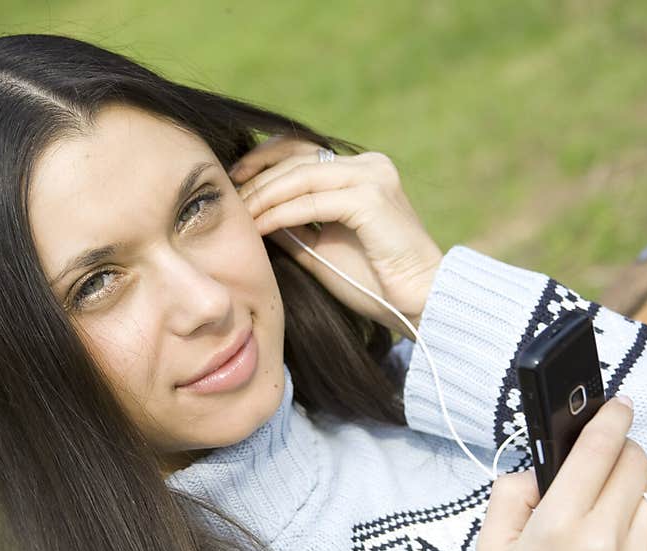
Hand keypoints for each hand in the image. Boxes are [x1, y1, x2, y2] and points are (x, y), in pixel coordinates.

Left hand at [229, 135, 442, 339]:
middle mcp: (368, 165)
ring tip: (238, 214)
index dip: (263, 160)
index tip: (233, 180)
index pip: (302, 151)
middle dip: (257, 178)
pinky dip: (282, 213)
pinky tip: (259, 227)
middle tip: (228, 198)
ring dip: (264, 195)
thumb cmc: (374, 282)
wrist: (419, 303)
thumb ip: (293, 225)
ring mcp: (373, 177)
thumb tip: (252, 212)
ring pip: (302, 176)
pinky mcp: (372, 197)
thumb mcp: (322, 247)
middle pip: (297, 158)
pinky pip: (313, 201)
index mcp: (360, 171)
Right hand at [476, 396, 646, 550]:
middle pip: (635, 461)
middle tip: (597, 457)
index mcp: (561, 528)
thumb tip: (540, 469)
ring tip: (611, 493)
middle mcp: (607, 543)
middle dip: (618, 447)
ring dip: (638, 478)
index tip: (615, 402)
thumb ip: (509, 494)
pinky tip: (621, 525)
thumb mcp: (492, 546)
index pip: (598, 451)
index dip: (609, 416)